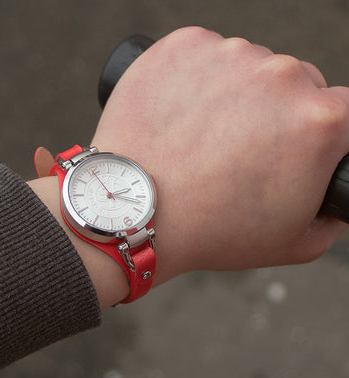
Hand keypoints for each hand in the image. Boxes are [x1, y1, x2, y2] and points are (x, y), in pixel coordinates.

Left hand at [92, 27, 348, 284]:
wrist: (138, 213)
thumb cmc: (213, 232)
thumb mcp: (296, 242)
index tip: (292, 149)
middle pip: (295, 84)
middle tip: (238, 150)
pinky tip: (181, 118)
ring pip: (247, 68)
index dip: (319, 134)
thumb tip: (335, 186)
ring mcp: (227, 56)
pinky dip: (197, 80)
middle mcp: (279, 76)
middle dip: (275, 114)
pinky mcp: (183, 46)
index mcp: (319, 121)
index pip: (342, 111)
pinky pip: (204, 57)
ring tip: (202, 138)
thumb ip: (332, 213)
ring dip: (235, 95)